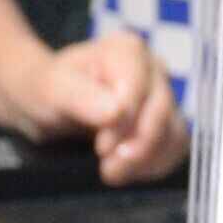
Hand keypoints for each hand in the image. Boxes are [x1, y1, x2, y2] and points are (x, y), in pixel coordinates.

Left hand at [7, 33, 182, 185]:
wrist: (47, 105)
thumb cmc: (47, 90)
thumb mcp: (51, 90)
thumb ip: (81, 97)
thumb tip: (118, 112)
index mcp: (126, 50)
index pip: (139, 91)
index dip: (123, 124)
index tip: (100, 148)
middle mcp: (152, 68)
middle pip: (161, 113)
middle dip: (137, 147)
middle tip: (108, 170)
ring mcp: (162, 94)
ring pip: (174, 133)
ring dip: (147, 161)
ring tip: (114, 172)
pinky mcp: (166, 121)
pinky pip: (175, 147)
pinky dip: (156, 165)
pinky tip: (129, 172)